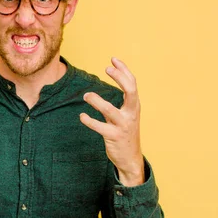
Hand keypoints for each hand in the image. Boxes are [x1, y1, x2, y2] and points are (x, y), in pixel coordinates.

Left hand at [79, 57, 143, 185]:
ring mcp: (123, 125)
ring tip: (86, 95)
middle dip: (119, 77)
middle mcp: (131, 114)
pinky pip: (99, 126)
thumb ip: (120, 102)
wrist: (130, 158)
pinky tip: (82, 116)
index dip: (124, 70)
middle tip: (106, 68)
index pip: (132, 84)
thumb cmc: (125, 133)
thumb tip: (108, 87)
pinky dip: (89, 120)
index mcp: (134, 106)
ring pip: (110, 110)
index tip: (113, 59)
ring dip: (96, 101)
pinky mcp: (113, 136)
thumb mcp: (126, 115)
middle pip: (130, 91)